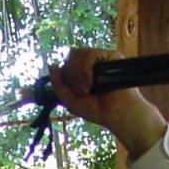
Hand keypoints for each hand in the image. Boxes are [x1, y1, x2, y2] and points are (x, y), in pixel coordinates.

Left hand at [48, 48, 166, 156]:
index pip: (68, 61)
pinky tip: (91, 83)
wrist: (117, 115)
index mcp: (83, 71)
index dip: (65, 74)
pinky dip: (86, 70)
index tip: (73, 91)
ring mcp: (103, 58)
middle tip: (82, 92)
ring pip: (79, 53)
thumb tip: (52, 65)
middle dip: (71, 75)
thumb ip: (59, 85)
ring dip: (78, 74)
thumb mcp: (71, 101)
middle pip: (72, 55)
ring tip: (87, 90)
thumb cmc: (98, 110)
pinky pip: (91, 54)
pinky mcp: (112, 56)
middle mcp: (93, 62)